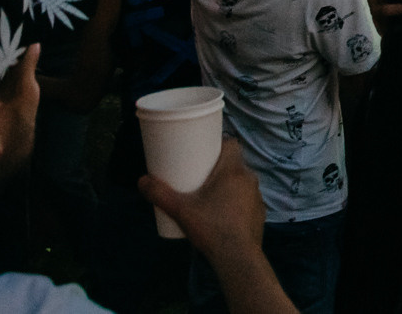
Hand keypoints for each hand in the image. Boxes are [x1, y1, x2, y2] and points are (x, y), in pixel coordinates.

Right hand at [140, 139, 264, 264]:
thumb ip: (159, 194)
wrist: (237, 256)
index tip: (203, 151)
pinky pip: (246, 199)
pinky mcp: (260, 213)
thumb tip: (141, 181)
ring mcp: (257, 196)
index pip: (231, 144)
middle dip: (217, 167)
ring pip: (241, 182)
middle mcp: (249, 179)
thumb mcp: (180, 210)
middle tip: (199, 175)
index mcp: (233, 170)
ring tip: (209, 195)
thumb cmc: (210, 227)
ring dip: (228, 185)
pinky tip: (223, 212)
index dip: (218, 144)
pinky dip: (236, 201)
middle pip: (234, 163)